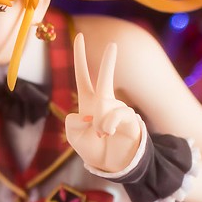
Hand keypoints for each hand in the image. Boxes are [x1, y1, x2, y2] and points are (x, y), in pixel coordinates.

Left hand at [65, 33, 141, 172]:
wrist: (113, 164)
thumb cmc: (93, 149)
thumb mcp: (73, 137)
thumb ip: (71, 124)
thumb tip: (87, 114)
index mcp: (88, 102)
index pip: (83, 76)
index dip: (80, 58)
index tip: (79, 36)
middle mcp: (104, 102)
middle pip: (106, 78)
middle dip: (109, 62)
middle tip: (114, 44)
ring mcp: (118, 109)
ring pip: (103, 107)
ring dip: (97, 123)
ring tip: (100, 135)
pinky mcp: (130, 118)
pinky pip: (115, 115)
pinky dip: (106, 125)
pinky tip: (106, 134)